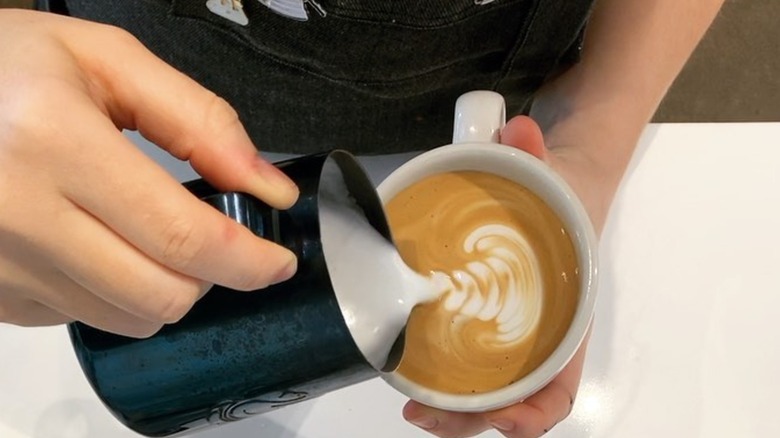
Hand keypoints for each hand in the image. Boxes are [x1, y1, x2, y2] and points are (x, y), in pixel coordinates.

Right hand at [0, 10, 298, 337]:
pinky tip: (98, 243)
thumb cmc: (3, 67)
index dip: (247, 259)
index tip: (276, 261)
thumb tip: (264, 185)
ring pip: (126, 317)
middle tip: (215, 239)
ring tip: (151, 233)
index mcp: (53, 141)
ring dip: (165, 286)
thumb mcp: (106, 60)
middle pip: (160, 293)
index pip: (182, 236)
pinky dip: (112, 291)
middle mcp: (16, 213)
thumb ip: (198, 120)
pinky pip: (80, 318)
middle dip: (212, 276)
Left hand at [403, 115, 602, 436]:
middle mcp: (535, 339)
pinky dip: (438, 378)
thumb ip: (538, 152)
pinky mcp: (474, 323)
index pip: (560, 388)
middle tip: (424, 414)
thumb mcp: (556, 176)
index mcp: (565, 320)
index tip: (505, 417)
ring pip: (481, 394)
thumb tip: (516, 128)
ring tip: (411, 405)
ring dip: (450, 411)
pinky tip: (407, 366)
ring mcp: (504, 337)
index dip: (534, 414)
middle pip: (509, 403)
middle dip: (470, 420)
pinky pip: (459, 365)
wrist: (557, 194)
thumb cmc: (564, 201)